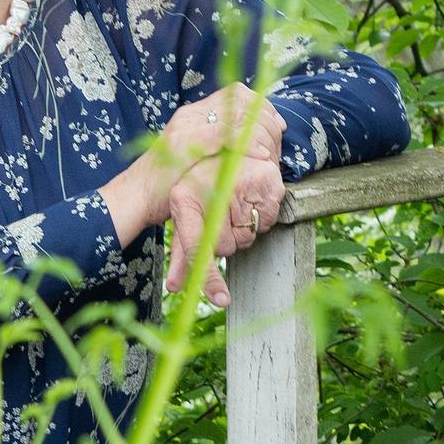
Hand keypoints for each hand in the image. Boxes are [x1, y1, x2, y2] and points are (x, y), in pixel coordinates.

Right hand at [155, 85, 286, 177]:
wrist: (136, 197)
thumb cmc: (166, 184)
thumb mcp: (196, 158)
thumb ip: (217, 145)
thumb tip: (247, 142)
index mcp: (194, 115)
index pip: (235, 93)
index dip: (260, 104)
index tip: (276, 122)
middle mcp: (191, 115)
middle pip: (239, 98)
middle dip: (265, 115)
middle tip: (279, 133)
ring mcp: (187, 127)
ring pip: (236, 113)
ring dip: (259, 128)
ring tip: (271, 148)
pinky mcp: (184, 143)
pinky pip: (225, 135)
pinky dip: (247, 143)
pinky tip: (260, 155)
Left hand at [164, 155, 286, 305]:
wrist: (226, 145)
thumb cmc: (196, 184)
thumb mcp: (183, 213)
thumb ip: (181, 250)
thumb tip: (174, 288)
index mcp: (184, 199)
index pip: (194, 245)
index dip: (208, 276)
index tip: (221, 299)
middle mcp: (212, 192)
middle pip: (225, 247)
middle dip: (224, 244)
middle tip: (222, 223)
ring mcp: (242, 186)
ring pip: (246, 238)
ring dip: (242, 230)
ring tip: (235, 205)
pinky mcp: (269, 183)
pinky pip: (268, 221)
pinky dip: (261, 216)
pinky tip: (252, 199)